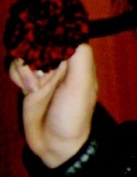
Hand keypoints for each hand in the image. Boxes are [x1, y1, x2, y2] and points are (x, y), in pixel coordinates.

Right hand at [8, 44, 97, 167]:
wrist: (55, 144)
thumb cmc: (73, 114)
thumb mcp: (81, 84)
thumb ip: (79, 56)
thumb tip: (69, 33)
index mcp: (78, 59)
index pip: (63, 33)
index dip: (51, 32)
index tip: (41, 37)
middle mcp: (61, 62)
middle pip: (40, 40)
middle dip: (33, 52)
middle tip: (38, 71)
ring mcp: (44, 71)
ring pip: (25, 52)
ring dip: (25, 68)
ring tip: (33, 88)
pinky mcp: (28, 81)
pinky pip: (16, 67)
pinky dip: (17, 75)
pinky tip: (26, 90)